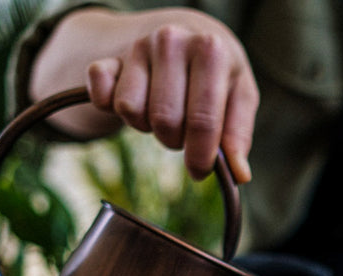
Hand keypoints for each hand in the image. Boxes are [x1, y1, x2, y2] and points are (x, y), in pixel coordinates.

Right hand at [32, 8, 258, 182]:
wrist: (184, 33)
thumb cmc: (218, 73)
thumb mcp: (240, 95)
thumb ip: (239, 134)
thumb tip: (239, 175)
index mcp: (210, 50)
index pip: (202, 119)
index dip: (200, 155)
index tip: (200, 171)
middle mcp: (172, 41)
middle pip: (165, 121)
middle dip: (175, 140)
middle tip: (184, 130)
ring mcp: (137, 47)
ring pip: (132, 113)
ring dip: (147, 126)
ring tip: (164, 110)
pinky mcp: (107, 57)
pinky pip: (102, 99)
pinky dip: (112, 110)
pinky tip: (136, 100)